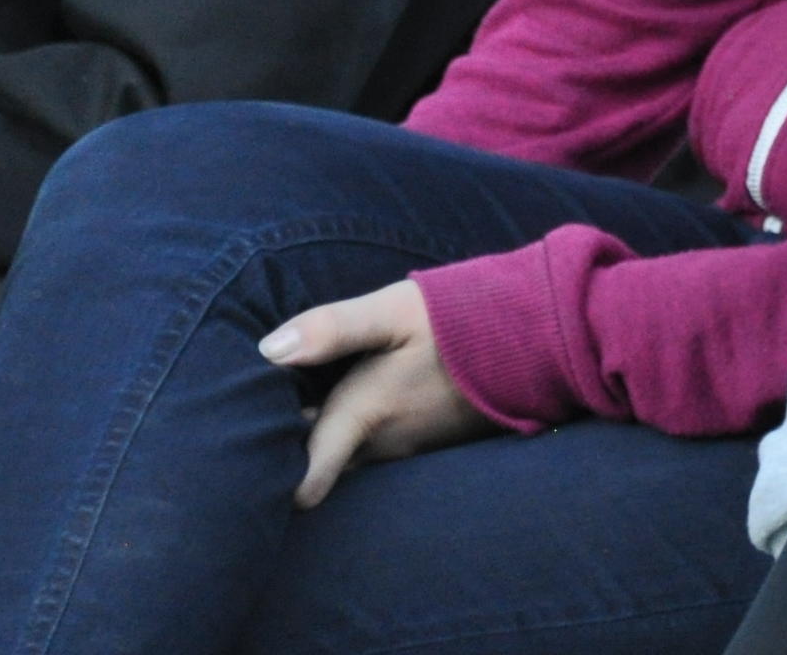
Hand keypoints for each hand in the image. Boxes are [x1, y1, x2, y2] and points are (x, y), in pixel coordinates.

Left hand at [259, 279, 490, 505]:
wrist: (546, 335)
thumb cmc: (467, 318)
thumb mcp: (397, 309)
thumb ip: (333, 328)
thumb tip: (266, 350)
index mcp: (365, 415)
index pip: (305, 474)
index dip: (268, 478)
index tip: (240, 471)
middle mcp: (384, 443)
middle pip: (318, 460)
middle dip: (286, 450)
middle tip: (254, 423)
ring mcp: (413, 445)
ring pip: (349, 455)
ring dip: (323, 438)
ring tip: (297, 407)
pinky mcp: (435, 437)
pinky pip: (380, 447)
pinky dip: (359, 432)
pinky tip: (359, 397)